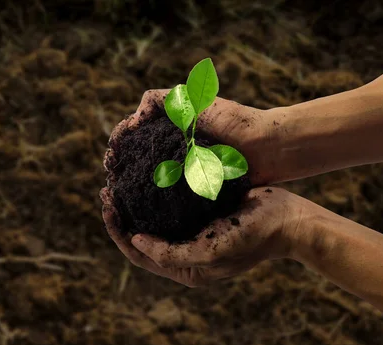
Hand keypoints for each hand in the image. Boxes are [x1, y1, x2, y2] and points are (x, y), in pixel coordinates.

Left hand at [100, 186, 312, 286]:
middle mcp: (186, 253)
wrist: (288, 219)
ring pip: (153, 220)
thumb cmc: (253, 236)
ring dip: (135, 203)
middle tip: (107, 191)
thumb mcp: (212, 250)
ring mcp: (193, 233)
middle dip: (121, 216)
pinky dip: (154, 194)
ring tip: (119, 183)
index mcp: (186, 269)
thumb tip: (136, 242)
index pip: (139, 255)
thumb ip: (173, 254)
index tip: (107, 206)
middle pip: (141, 237)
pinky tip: (145, 176)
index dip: (118, 232)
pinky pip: (169, 206)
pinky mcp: (201, 214)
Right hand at [104, 89, 283, 185]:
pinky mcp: (197, 189)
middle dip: (121, 165)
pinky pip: (170, 195)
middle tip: (111, 176)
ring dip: (131, 185)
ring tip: (118, 194)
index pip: (136, 133)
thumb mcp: (196, 102)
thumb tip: (133, 120)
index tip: (112, 154)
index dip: (120, 142)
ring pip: (150, 178)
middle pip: (138, 157)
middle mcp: (177, 148)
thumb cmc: (236, 123)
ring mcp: (186, 169)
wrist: (271, 149)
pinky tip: (140, 207)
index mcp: (174, 127)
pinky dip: (153, 199)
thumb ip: (161, 100)